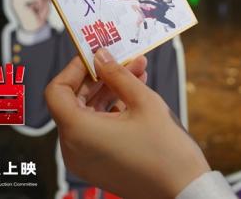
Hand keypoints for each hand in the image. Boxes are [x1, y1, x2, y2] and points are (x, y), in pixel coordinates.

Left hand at [45, 50, 209, 198]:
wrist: (183, 191)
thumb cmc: (166, 150)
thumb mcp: (143, 102)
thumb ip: (117, 75)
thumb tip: (101, 55)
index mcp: (78, 132)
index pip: (57, 91)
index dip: (74, 68)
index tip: (96, 54)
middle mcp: (73, 148)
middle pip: (72, 101)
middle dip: (98, 77)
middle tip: (122, 59)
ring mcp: (84, 159)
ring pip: (85, 114)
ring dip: (107, 91)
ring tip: (136, 72)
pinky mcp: (97, 165)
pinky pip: (94, 130)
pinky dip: (109, 110)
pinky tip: (134, 94)